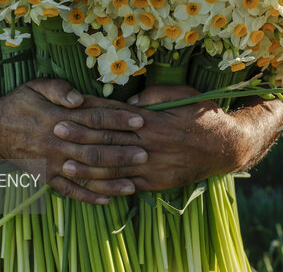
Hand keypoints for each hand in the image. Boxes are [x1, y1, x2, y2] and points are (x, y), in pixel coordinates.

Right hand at [0, 78, 148, 203]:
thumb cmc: (18, 104)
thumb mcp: (35, 86)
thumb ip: (59, 88)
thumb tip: (79, 97)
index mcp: (57, 117)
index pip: (94, 118)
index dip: (118, 119)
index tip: (140, 121)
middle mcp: (57, 142)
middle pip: (95, 147)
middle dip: (122, 151)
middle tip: (146, 154)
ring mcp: (52, 163)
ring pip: (86, 172)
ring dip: (111, 179)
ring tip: (135, 182)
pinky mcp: (46, 178)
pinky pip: (69, 191)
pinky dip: (88, 197)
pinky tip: (108, 201)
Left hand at [54, 85, 244, 190]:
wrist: (227, 147)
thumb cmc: (204, 116)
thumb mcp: (184, 94)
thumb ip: (154, 96)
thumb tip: (127, 103)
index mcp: (154, 121)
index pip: (114, 116)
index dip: (89, 113)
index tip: (67, 109)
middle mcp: (150, 145)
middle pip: (108, 141)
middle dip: (80, 137)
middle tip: (55, 132)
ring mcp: (153, 167)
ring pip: (113, 168)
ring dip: (87, 166)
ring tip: (64, 164)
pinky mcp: (157, 183)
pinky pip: (128, 186)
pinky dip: (107, 187)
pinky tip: (90, 187)